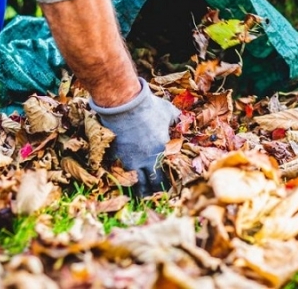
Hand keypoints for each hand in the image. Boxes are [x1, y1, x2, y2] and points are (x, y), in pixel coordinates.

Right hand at [89, 78, 179, 196]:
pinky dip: (122, 173)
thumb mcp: (169, 112)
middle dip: (151, 191)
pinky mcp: (114, 154)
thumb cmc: (149, 107)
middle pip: (148, 185)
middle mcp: (143, 161)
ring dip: (137, 187)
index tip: (165, 189)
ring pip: (132, 181)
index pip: (163, 179)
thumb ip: (176, 120)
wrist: (123, 103)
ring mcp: (127, 159)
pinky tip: (123, 176)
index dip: (164, 187)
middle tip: (152, 194)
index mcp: (159, 153)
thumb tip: (183, 122)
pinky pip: (118, 169)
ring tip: (139, 192)